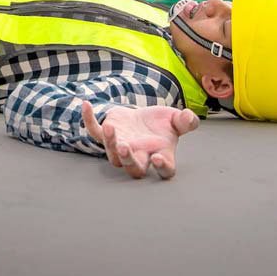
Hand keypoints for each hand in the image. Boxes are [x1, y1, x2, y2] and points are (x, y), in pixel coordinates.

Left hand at [82, 101, 198, 179]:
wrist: (143, 118)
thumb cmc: (161, 124)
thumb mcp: (176, 119)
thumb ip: (186, 121)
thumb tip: (190, 118)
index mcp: (160, 154)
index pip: (164, 170)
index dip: (162, 168)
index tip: (158, 158)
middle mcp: (140, 156)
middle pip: (134, 168)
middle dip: (129, 160)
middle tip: (126, 147)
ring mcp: (121, 147)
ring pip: (113, 156)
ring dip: (111, 143)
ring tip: (110, 128)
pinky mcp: (106, 135)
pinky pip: (94, 132)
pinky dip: (88, 120)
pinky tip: (86, 105)